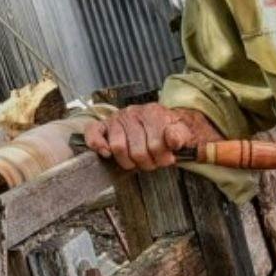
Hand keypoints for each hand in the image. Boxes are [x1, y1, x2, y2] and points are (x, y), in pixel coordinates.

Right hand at [82, 103, 221, 171]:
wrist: (157, 122)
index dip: (163, 158)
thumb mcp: (181, 132)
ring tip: (137, 161)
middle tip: (152, 162)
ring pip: (118, 148)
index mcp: (153, 112)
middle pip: (137, 151)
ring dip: (128, 162)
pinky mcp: (103, 125)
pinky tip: (107, 153)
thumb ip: (180, 136)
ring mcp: (117, 119)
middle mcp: (133, 112)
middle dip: (147, 163)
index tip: (168, 159)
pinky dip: (97, 144)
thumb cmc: (167, 132)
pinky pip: (93, 133)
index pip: (156, 145)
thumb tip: (174, 141)